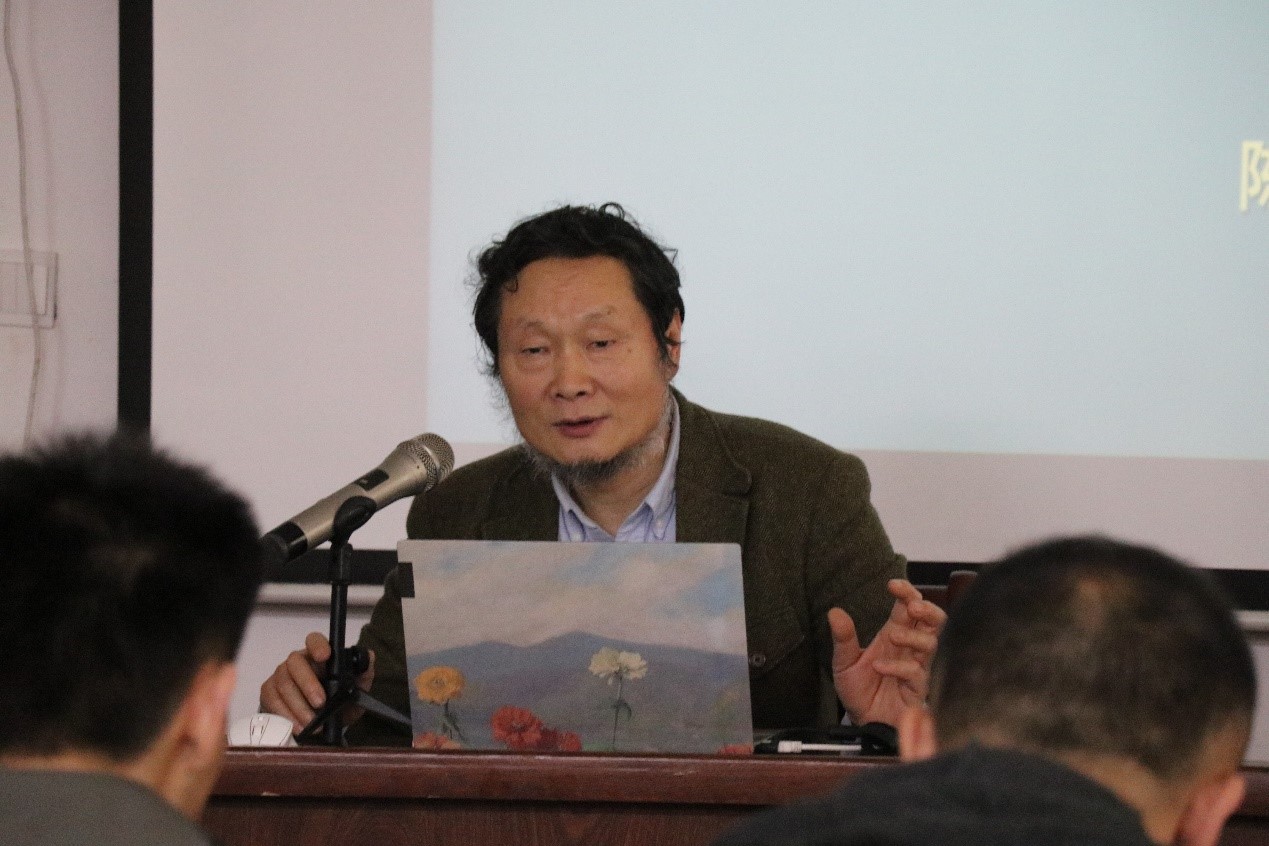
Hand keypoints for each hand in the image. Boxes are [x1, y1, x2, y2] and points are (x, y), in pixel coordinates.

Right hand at [259, 631, 375, 734]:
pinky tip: (299, 726)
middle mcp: (297, 662)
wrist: (323, 724)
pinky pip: (272, 701)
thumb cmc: (338, 702)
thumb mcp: (356, 690)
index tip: (324, 656)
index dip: (317, 645)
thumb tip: (369, 657)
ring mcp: (280, 676)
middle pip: (294, 663)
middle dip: (307, 684)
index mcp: (318, 656)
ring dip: (298, 706)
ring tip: (312, 723)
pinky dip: (286, 715)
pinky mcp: (269, 694)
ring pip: (283, 684)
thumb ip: (364, 673)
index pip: (314, 640)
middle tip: (320, 703)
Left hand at [830, 579, 944, 725]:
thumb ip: (843, 638)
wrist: (861, 721)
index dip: (906, 592)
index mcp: (895, 634)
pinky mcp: (917, 690)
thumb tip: (834, 612)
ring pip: (932, 644)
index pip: (909, 606)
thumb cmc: (859, 690)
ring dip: (914, 636)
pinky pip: (918, 674)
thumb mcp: (844, 662)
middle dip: (927, 609)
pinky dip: (899, 667)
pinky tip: (880, 667)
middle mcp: (909, 648)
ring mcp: (916, 668)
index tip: (893, 585)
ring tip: (893, 636)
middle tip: (913, 606)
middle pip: (934, 621)